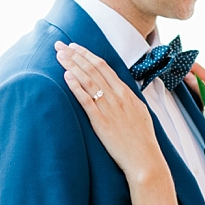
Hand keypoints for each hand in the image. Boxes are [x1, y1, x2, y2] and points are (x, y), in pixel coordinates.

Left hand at [55, 41, 165, 182]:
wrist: (145, 160)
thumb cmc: (142, 140)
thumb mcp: (139, 112)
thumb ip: (128, 99)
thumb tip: (119, 90)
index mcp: (126, 93)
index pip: (104, 67)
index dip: (87, 55)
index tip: (74, 47)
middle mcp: (118, 97)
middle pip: (94, 68)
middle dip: (75, 54)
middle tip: (60, 44)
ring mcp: (110, 108)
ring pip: (88, 80)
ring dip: (72, 65)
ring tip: (58, 55)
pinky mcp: (102, 122)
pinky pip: (87, 100)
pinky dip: (76, 86)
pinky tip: (66, 76)